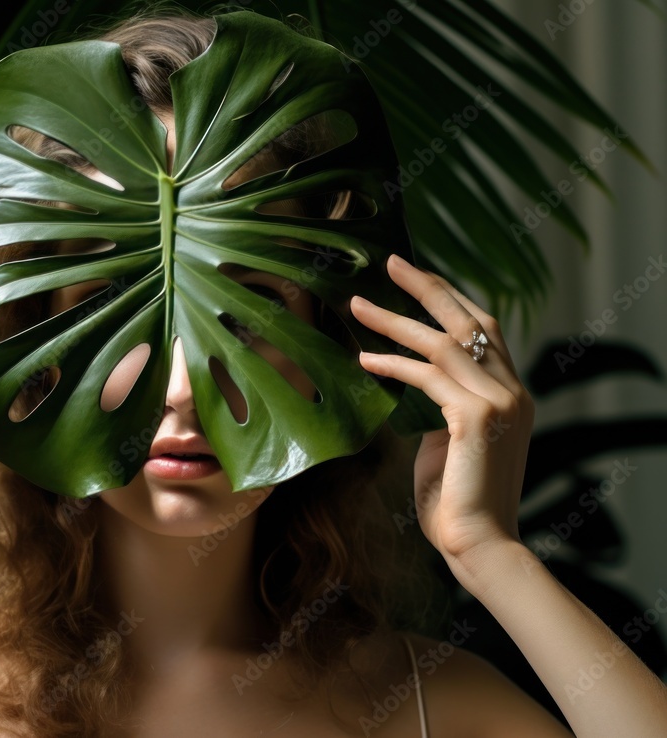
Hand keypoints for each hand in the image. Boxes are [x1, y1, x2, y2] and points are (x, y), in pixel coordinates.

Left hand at [349, 254, 534, 565]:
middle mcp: (512, 390)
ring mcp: (499, 401)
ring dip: (395, 320)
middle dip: (429, 287)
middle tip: (392, 261)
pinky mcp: (477, 417)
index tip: (415, 277)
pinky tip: (363, 359)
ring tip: (357, 305)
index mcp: (510, 394)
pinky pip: (426, 376)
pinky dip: (393, 363)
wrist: (477, 543)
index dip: (449, 299)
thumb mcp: (446, 442)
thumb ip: (439, 409)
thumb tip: (412, 384)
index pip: (483, 330)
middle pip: (470, 320)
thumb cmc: (454, 501)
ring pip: (443, 342)